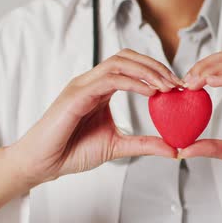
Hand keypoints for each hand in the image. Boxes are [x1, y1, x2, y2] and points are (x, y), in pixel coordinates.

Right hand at [0, 49, 180, 215]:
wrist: (43, 164)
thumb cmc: (72, 151)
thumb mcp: (117, 146)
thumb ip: (144, 143)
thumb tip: (173, 148)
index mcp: (100, 89)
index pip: (131, 67)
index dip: (156, 72)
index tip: (178, 87)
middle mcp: (91, 82)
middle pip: (127, 58)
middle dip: (155, 66)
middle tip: (177, 82)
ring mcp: (83, 85)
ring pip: (119, 63)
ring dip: (147, 71)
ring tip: (167, 85)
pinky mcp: (76, 95)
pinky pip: (108, 80)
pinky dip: (132, 82)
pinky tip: (150, 92)